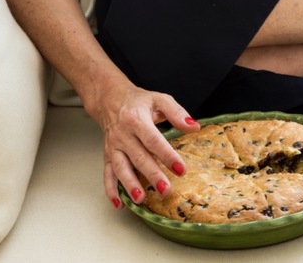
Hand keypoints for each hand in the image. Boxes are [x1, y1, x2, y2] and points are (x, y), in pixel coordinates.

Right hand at [87, 78, 199, 208]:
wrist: (110, 99)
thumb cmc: (138, 101)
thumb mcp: (159, 99)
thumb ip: (177, 112)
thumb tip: (194, 126)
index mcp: (136, 120)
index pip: (153, 140)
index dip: (167, 155)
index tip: (180, 169)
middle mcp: (123, 135)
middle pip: (138, 157)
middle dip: (152, 175)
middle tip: (165, 190)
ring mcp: (113, 147)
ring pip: (121, 168)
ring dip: (130, 185)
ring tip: (141, 199)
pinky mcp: (108, 156)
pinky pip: (107, 174)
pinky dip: (111, 190)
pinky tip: (119, 203)